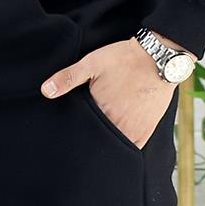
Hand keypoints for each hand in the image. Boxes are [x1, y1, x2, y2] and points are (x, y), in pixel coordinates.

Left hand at [39, 37, 192, 147]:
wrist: (159, 57)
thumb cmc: (123, 59)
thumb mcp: (92, 63)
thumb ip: (68, 78)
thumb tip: (45, 91)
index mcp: (101, 111)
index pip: (83, 133)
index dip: (75, 135)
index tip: (68, 138)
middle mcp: (118, 125)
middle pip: (98, 143)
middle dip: (89, 142)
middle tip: (79, 147)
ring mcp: (134, 130)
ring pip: (115, 148)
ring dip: (106, 146)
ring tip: (96, 146)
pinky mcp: (146, 130)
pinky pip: (132, 147)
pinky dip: (123, 148)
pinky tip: (114, 144)